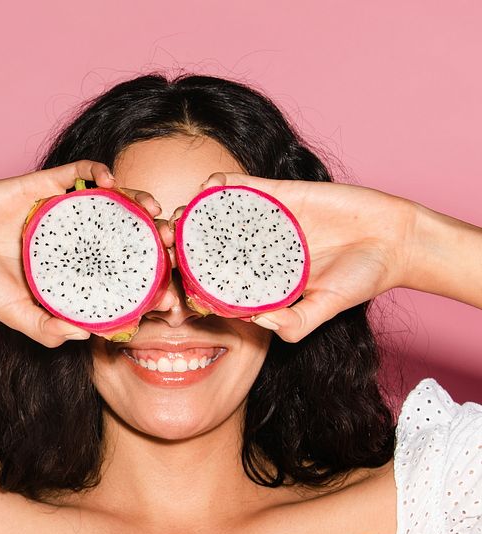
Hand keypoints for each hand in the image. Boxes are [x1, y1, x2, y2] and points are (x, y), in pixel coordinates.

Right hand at [0, 160, 162, 346]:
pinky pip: (77, 172)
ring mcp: (57, 211)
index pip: (115, 270)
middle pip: (121, 232)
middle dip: (151, 235)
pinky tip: (110, 181)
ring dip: (135, 200)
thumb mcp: (17, 315)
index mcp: (67, 268)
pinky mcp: (41, 186)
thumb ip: (48, 329)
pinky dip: (97, 171)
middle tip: (170, 241)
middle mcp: (68, 239)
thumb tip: (86, 335)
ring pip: (107, 200)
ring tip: (150, 209)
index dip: (144, 277)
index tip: (165, 287)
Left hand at [192, 172, 415, 342]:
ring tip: (178, 215)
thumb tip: (255, 323)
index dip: (192, 279)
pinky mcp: (280, 194)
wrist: (395, 239)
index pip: (217, 278)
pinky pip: (244, 187)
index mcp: (261, 277)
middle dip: (183, 244)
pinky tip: (208, 187)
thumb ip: (293, 324)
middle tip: (162, 244)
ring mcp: (266, 220)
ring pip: (218, 214)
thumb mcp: (325, 309)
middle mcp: (257, 248)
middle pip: (209, 245)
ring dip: (194, 213)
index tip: (171, 280)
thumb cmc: (362, 279)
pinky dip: (223, 185)